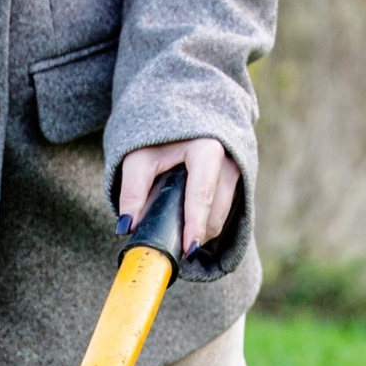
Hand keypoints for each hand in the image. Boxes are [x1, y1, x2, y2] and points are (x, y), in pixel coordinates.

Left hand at [117, 136, 238, 258]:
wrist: (178, 115)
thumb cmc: (157, 137)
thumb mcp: (138, 158)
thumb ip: (132, 191)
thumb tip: (126, 227)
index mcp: (206, 150)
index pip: (202, 195)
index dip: (195, 225)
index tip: (188, 249)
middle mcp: (228, 160)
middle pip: (216, 212)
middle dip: (197, 234)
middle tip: (174, 247)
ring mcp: (237, 169)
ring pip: (223, 214)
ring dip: (203, 230)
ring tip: (179, 232)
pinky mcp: (239, 178)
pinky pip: (226, 209)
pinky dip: (208, 219)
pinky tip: (191, 220)